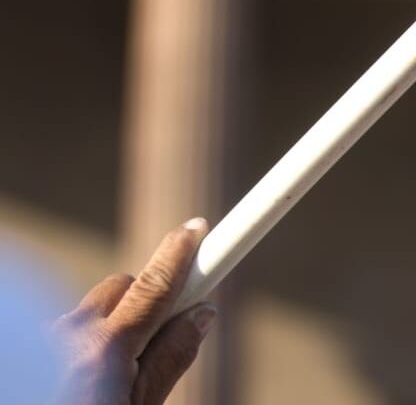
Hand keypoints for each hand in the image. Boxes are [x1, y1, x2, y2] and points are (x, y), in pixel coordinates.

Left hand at [53, 219, 216, 404]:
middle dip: (145, 299)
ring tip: (105, 376)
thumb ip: (169, 360)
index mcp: (104, 351)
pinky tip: (74, 378)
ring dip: (107, 326)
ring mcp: (41, 339)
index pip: (154, 286)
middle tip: (158, 334)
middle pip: (121, 287)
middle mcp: (67, 336)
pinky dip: (77, 343)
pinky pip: (62, 330)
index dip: (183, 254)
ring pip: (90, 310)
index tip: (200, 228)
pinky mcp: (23, 346)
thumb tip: (201, 316)